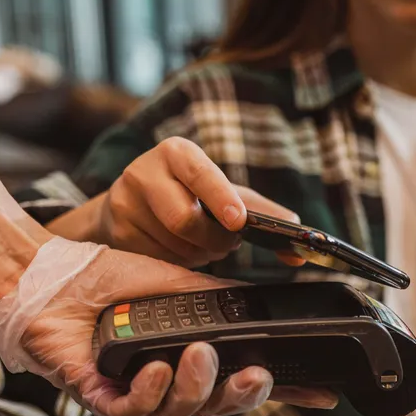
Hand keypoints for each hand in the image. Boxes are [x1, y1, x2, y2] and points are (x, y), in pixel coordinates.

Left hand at [15, 245, 336, 415]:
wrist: (59, 273)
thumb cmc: (118, 278)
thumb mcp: (185, 285)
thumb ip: (225, 301)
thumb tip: (269, 303)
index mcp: (196, 355)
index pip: (245, 379)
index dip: (285, 393)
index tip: (322, 394)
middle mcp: (172, 378)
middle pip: (219, 406)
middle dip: (242, 397)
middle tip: (255, 376)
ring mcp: (138, 390)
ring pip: (180, 413)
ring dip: (195, 387)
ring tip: (198, 356)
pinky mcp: (101, 395)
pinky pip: (134, 411)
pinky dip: (150, 392)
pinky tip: (155, 368)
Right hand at [93, 137, 303, 267]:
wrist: (129, 203)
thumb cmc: (187, 193)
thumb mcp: (222, 192)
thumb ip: (261, 210)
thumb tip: (299, 227)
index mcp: (177, 153)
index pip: (200, 173)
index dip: (221, 198)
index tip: (239, 222)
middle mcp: (144, 172)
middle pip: (186, 221)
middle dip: (215, 241)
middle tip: (226, 244)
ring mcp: (124, 203)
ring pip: (174, 246)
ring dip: (198, 254)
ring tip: (199, 242)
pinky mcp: (116, 232)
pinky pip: (157, 261)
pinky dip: (178, 262)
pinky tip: (177, 249)